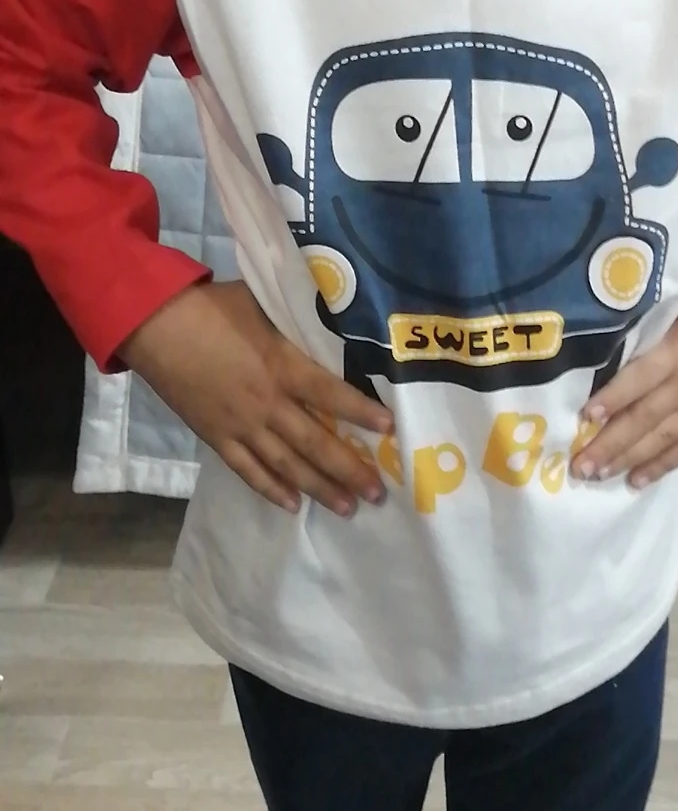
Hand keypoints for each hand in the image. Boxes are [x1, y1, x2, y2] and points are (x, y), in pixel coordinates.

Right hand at [120, 280, 392, 515]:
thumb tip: (330, 316)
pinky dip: (270, 489)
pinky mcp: (216, 437)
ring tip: (347, 507)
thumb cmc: (212, 307)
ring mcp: (240, 425)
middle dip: (349, 469)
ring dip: (318, 488)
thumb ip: (296, 320)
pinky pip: (247, 470)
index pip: (331, 395)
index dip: (362, 413)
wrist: (155, 325)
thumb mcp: (263, 304)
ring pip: (286, 465)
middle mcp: (267, 402)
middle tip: (378, 493)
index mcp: (281, 365)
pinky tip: (292, 505)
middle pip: (315, 442)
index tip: (391, 430)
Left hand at [572, 310, 677, 489]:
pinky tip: (635, 482)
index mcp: (673, 353)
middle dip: (610, 444)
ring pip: (661, 440)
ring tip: (599, 475)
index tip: (585, 416)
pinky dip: (660, 467)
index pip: (639, 378)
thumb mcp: (667, 319)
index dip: (613, 398)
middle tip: (581, 465)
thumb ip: (638, 341)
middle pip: (644, 418)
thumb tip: (594, 360)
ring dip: (628, 460)